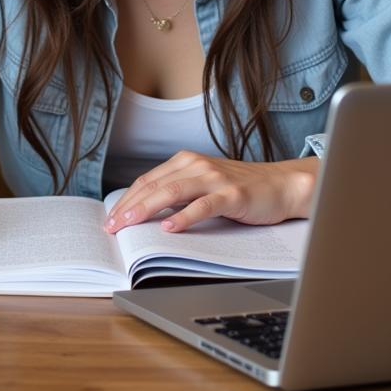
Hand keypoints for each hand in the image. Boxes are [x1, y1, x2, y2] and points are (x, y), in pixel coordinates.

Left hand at [103, 150, 319, 233]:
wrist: (281, 186)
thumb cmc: (240, 189)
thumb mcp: (204, 186)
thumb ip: (178, 193)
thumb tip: (144, 214)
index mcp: (186, 162)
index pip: (147, 181)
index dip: (125, 200)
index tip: (109, 220)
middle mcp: (197, 165)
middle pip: (154, 186)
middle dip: (128, 207)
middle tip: (111, 227)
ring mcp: (214, 178)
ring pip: (172, 192)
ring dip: (146, 210)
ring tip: (128, 225)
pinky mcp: (232, 194)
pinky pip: (204, 205)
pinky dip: (185, 216)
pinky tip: (170, 228)